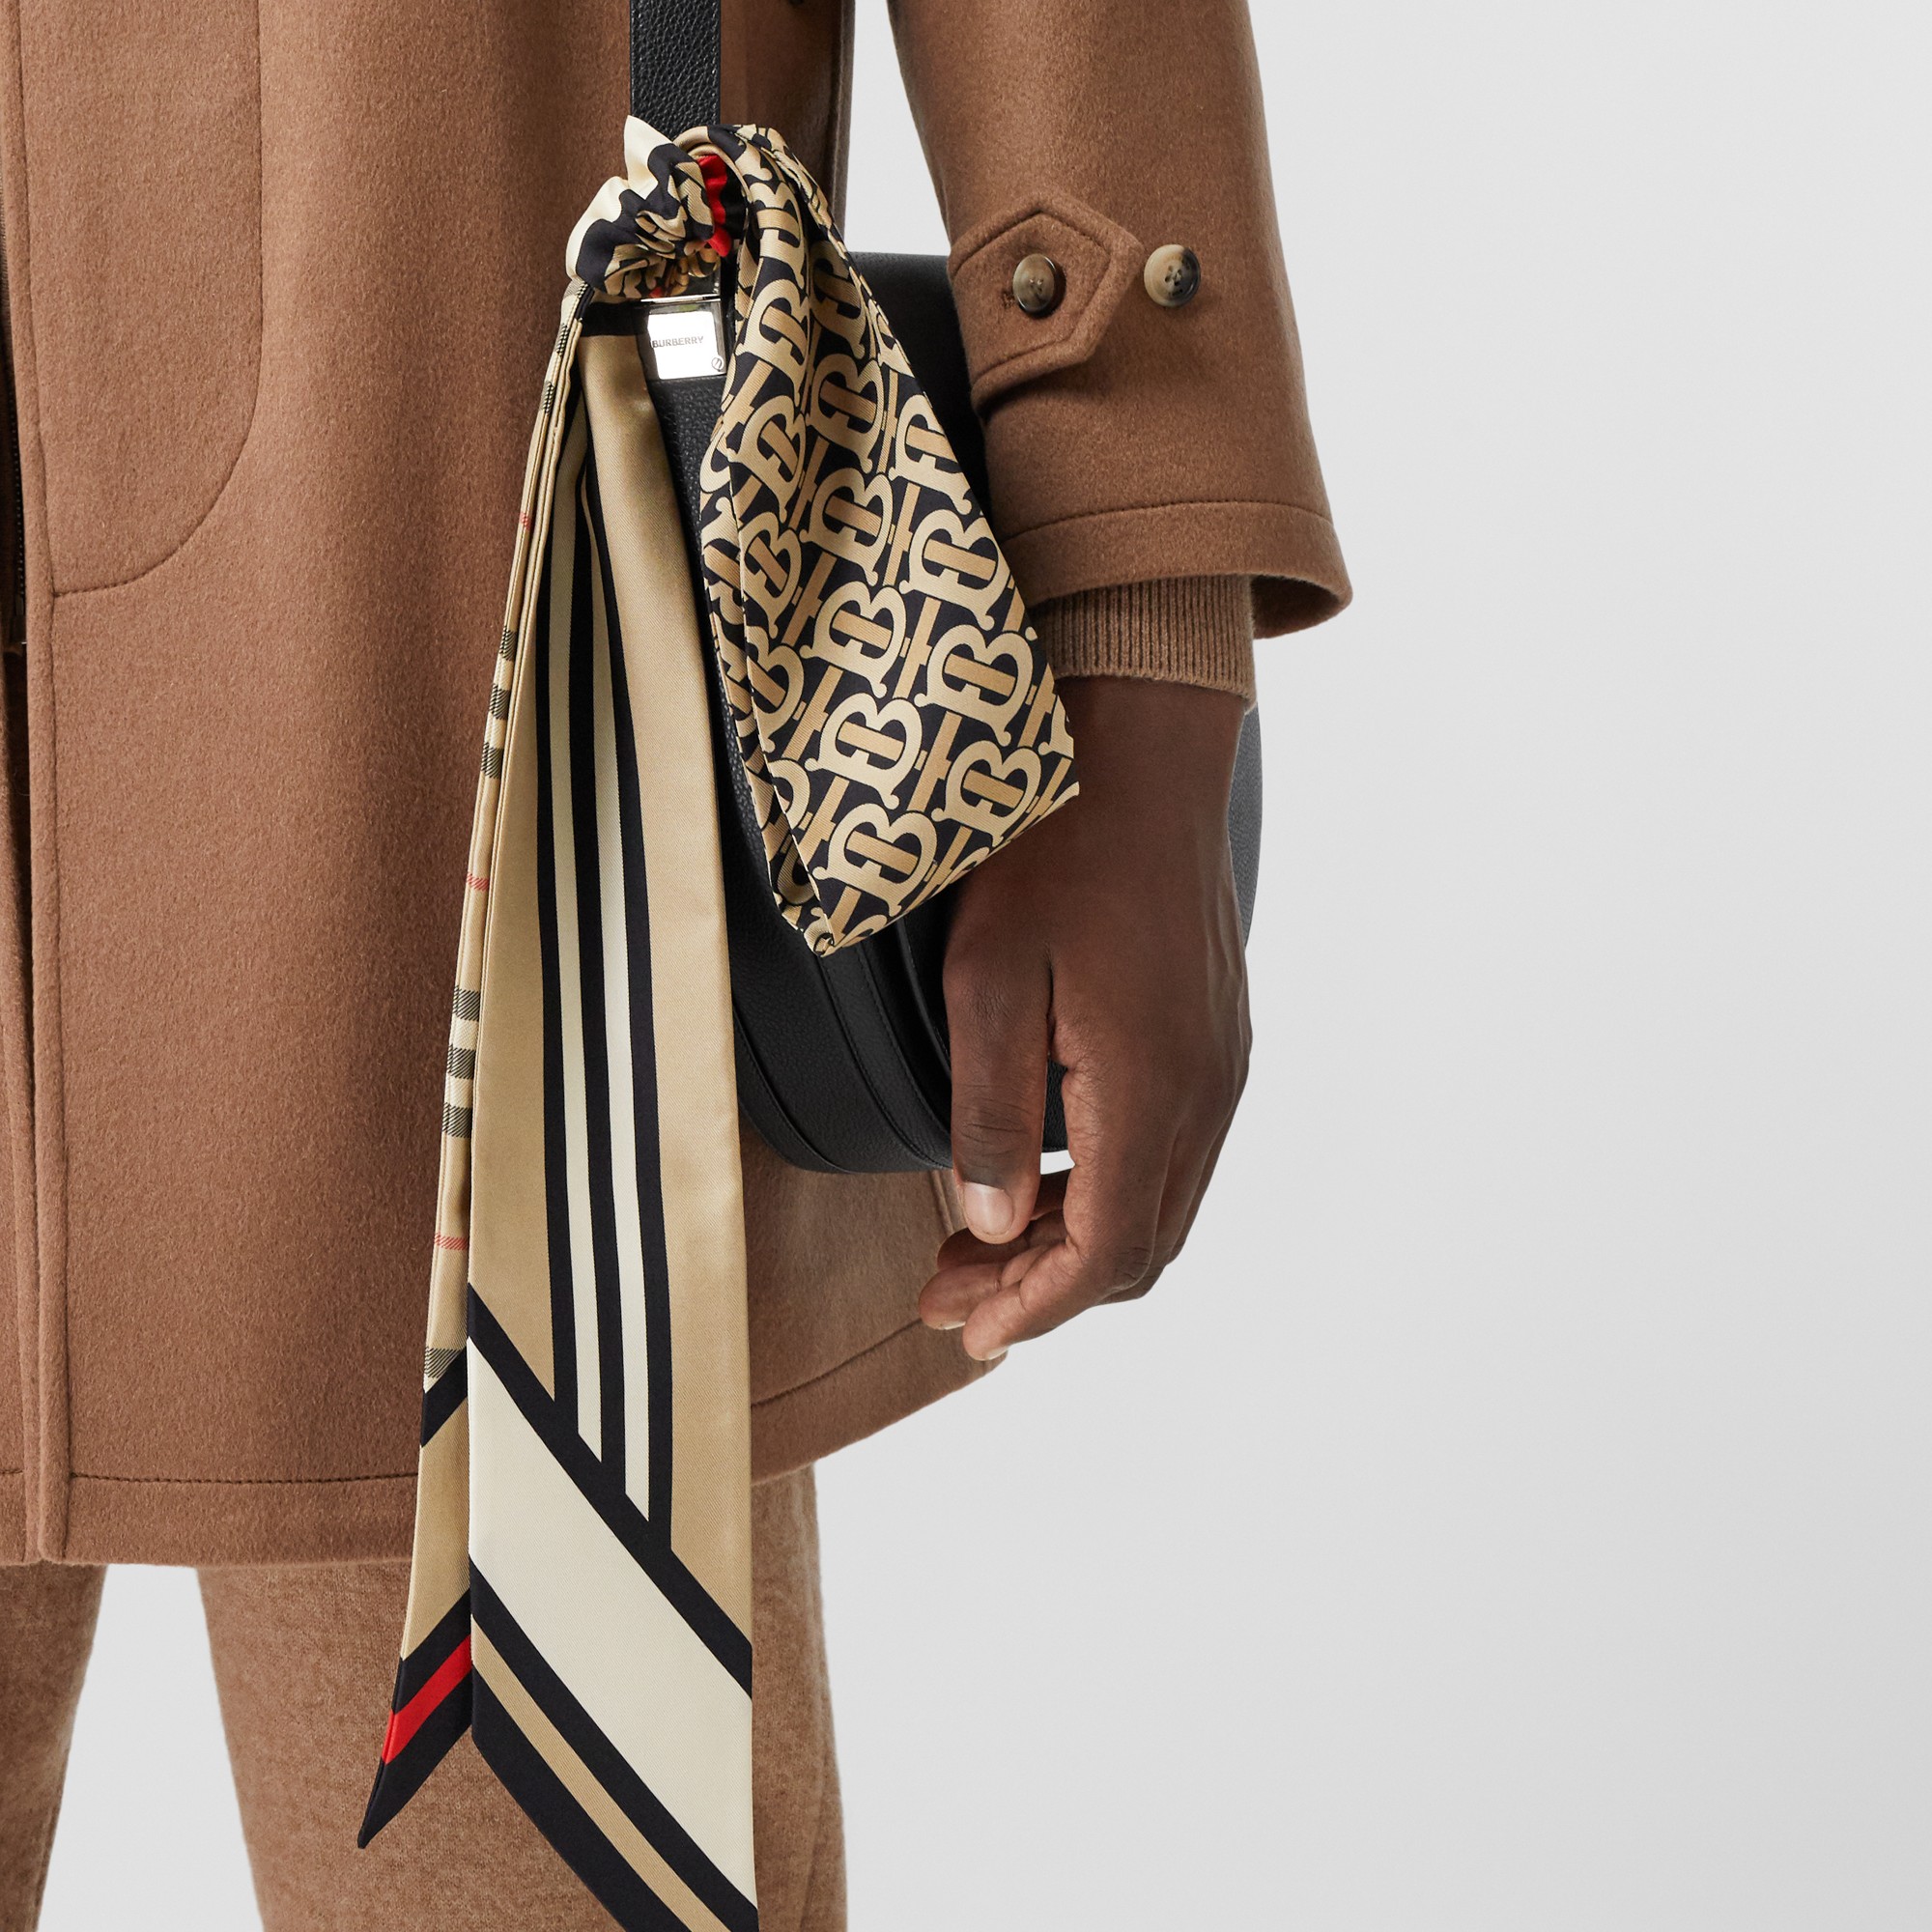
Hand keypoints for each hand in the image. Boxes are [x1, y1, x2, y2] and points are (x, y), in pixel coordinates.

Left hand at [919, 675, 1251, 1360]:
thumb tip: (992, 1227)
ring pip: (1158, 1203)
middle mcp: (1205, 1092)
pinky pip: (1171, 1152)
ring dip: (1072, 1243)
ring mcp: (1220, 1065)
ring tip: (977, 1248)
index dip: (1034, 1308)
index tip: (967, 1332)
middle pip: (1139, 1246)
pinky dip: (1104, 1192)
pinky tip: (1040, 1179)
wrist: (1144, 751)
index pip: (1105, 1252)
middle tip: (948, 1295)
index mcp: (1151, 1088)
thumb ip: (991, 1113)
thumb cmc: (1059, 848)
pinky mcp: (1215, 1037)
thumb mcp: (988, 976)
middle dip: (1043, 1290)